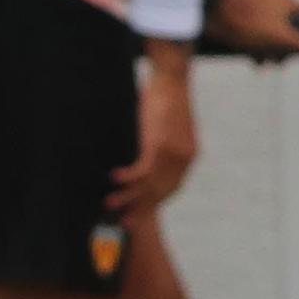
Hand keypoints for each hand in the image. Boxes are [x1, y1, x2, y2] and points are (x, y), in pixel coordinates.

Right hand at [106, 62, 198, 217]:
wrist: (174, 77)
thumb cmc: (166, 97)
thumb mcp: (167, 127)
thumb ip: (160, 145)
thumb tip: (144, 154)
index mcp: (188, 155)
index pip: (171, 188)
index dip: (154, 203)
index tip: (139, 213)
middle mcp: (184, 158)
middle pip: (160, 192)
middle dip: (140, 209)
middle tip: (124, 222)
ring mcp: (172, 153)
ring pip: (149, 184)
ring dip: (128, 197)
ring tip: (110, 205)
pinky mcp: (159, 144)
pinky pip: (141, 171)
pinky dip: (127, 178)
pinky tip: (113, 179)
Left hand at [205, 0, 298, 63]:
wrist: (210, 17)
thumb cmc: (247, 27)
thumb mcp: (279, 38)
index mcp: (287, 1)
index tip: (298, 53)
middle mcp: (274, 1)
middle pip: (289, 28)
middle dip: (284, 49)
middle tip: (277, 62)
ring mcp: (257, 9)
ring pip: (271, 34)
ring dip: (269, 51)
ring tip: (261, 63)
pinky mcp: (242, 18)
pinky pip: (255, 35)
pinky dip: (255, 47)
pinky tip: (251, 59)